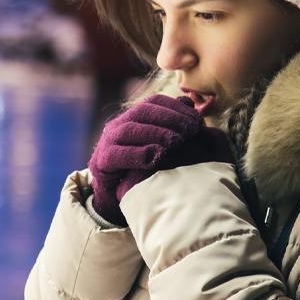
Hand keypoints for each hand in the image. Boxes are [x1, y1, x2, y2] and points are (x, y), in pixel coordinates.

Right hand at [88, 94, 232, 224]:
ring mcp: (108, 142)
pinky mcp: (102, 162)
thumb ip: (174, 125)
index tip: (197, 120)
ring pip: (129, 129)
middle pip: (143, 111)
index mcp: (133, 118)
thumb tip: (190, 103)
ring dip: (156, 133)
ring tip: (177, 142)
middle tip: (191, 130)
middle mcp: (119, 125)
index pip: (154, 101)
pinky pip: (117, 154)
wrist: (116, 198)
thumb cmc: (144, 169)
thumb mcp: (162, 145)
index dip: (176, 107)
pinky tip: (156, 157)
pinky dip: (137, 154)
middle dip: (171, 118)